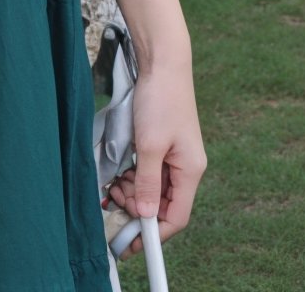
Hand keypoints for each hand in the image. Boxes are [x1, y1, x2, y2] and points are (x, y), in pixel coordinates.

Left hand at [105, 62, 206, 262]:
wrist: (162, 62)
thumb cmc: (160, 100)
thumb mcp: (150, 145)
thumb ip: (147, 182)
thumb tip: (146, 216)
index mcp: (190, 171)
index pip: (175, 216)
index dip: (153, 233)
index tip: (130, 242)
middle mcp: (185, 167)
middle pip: (162, 204)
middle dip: (137, 208)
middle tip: (114, 200)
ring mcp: (174, 156)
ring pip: (152, 189)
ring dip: (132, 192)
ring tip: (114, 185)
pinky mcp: (162, 145)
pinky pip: (147, 172)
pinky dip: (133, 176)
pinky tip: (119, 172)